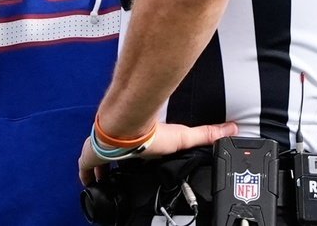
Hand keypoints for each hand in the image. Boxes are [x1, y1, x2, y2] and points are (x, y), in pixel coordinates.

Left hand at [78, 121, 237, 186]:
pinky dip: (88, 179)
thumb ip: (207, 134)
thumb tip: (232, 128)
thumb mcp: (184, 137)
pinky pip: (85, 171)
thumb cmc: (151, 134)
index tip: (142, 165)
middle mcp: (120, 145)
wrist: (124, 131)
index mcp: (139, 141)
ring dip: (104, 172)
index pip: (139, 149)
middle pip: (118, 157)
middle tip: (125, 179)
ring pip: (101, 163)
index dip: (138, 156)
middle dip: (120, 166)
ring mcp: (103, 152)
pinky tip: (91, 187)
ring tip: (110, 185)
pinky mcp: (89, 159)